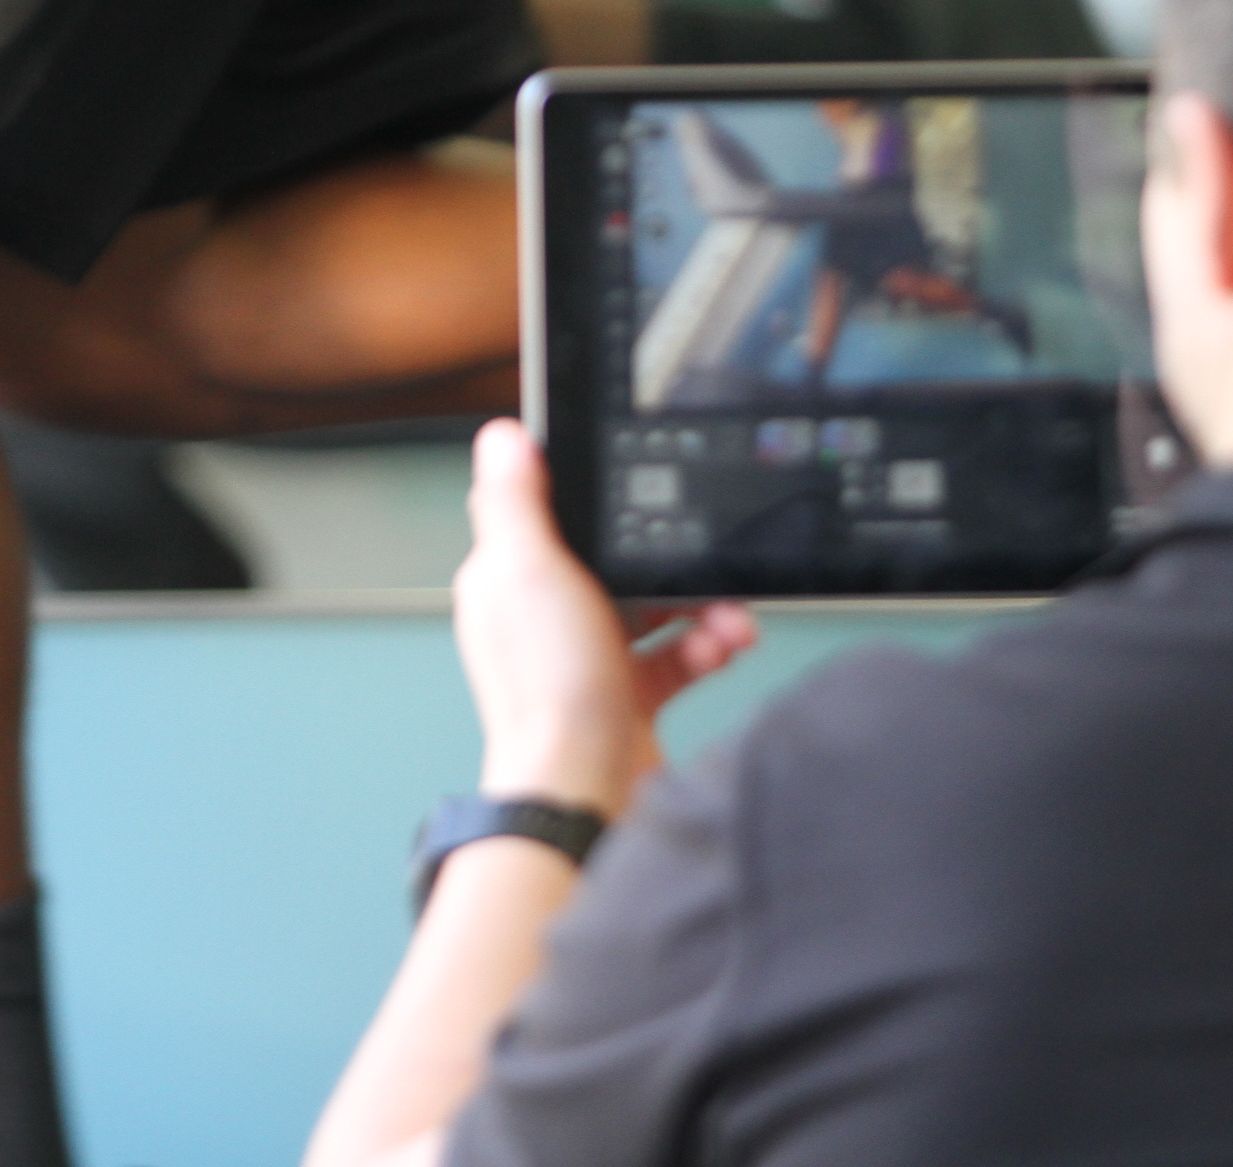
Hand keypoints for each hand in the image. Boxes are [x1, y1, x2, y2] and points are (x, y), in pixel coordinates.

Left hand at [453, 420, 756, 817]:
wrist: (585, 794)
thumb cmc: (549, 694)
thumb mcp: (528, 573)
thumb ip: (516, 503)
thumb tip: (503, 438)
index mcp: (510, 580)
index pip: (555, 513)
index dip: (602, 498)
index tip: (645, 486)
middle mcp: (545, 617)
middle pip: (618, 559)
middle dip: (672, 558)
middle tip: (707, 560)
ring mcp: (588, 659)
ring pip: (657, 606)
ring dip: (702, 605)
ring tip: (729, 619)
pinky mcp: (627, 696)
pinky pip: (678, 653)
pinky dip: (707, 647)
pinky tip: (724, 646)